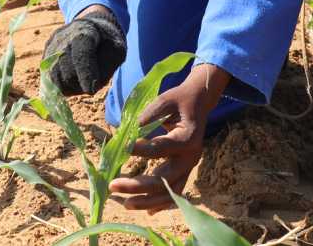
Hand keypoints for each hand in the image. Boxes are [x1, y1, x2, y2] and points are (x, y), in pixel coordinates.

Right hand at [41, 5, 126, 95]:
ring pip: (55, 79)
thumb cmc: (107, 42)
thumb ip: (107, 68)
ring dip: (71, 88)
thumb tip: (91, 88)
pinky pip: (49, 80)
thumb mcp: (117, 51)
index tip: (93, 91)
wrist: (92, 28)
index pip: (81, 55)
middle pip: (67, 72)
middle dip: (80, 85)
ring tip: (83, 82)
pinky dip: (62, 86)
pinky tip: (73, 81)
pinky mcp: (45, 57)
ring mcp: (51, 47)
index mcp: (84, 32)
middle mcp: (63, 38)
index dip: (86, 75)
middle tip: (92, 85)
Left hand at [109, 63, 230, 213]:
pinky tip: (147, 211)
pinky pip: (175, 192)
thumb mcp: (163, 101)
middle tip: (113, 185)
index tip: (118, 149)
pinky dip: (161, 203)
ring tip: (125, 205)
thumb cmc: (179, 101)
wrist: (199, 103)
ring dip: (148, 201)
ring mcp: (189, 167)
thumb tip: (121, 134)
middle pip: (163, 179)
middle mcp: (190, 157)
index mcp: (186, 138)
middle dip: (137, 185)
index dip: (137, 150)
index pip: (158, 150)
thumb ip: (145, 118)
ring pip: (170, 193)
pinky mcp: (185, 171)